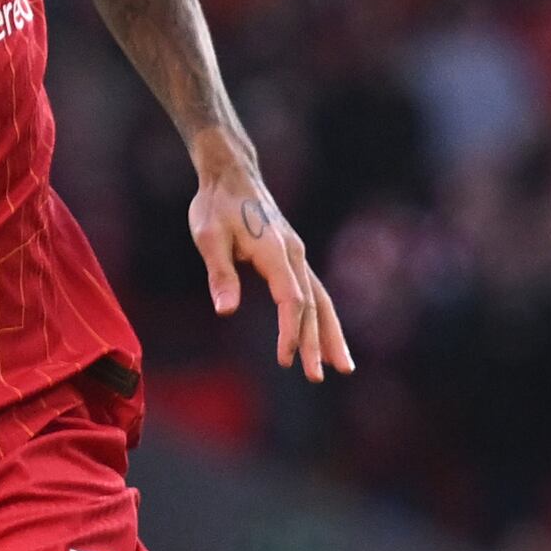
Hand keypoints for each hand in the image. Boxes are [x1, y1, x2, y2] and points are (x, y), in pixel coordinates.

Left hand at [187, 132, 352, 380]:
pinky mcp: (294, 258)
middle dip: (315, 342)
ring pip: (321, 300)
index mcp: (275, 251)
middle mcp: (294, 253)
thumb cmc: (216, 205)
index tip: (285, 358)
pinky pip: (314, 292)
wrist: (232, 174)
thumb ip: (220, 273)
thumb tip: (225, 310)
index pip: (291, 298)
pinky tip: (326, 341)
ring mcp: (298, 255)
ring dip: (330, 334)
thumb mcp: (208, 237)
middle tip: (316, 376)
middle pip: (312, 305)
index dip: (291, 330)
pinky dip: (323, 319)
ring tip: (342, 367)